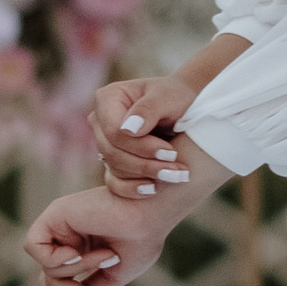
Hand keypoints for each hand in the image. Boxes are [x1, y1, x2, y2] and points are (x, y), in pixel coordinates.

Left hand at [25, 187, 170, 285]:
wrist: (151, 214)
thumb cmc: (141, 239)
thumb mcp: (114, 275)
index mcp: (84, 249)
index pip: (59, 282)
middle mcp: (68, 237)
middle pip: (49, 279)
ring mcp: (60, 225)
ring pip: (47, 269)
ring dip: (77, 272)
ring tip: (107, 257)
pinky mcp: (53, 213)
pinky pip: (35, 248)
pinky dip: (56, 259)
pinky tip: (77, 253)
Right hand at [90, 35, 244, 190]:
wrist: (186, 107)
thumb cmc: (176, 96)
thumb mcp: (168, 97)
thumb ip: (148, 109)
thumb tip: (128, 130)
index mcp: (108, 99)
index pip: (114, 132)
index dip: (140, 146)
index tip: (170, 153)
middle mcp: (100, 121)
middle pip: (113, 152)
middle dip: (146, 164)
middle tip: (177, 170)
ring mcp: (104, 142)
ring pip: (115, 168)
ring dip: (146, 176)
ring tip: (176, 176)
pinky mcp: (112, 160)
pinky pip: (114, 181)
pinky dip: (132, 188)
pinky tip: (153, 189)